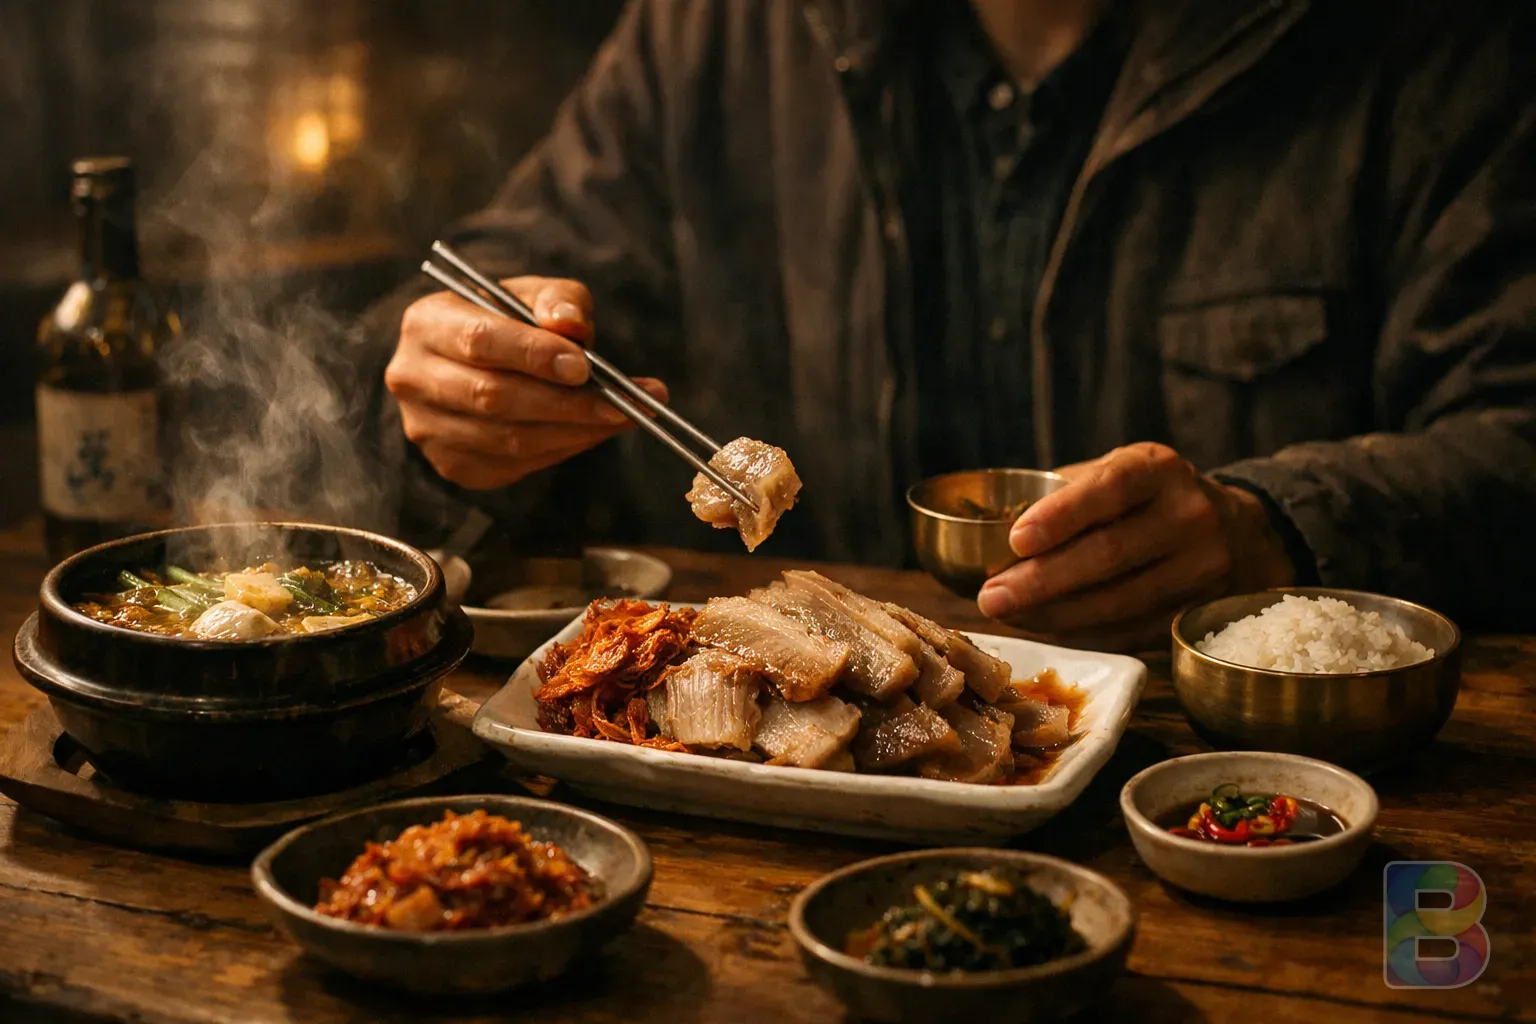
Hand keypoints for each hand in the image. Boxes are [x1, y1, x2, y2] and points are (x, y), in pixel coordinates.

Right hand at [385, 276, 666, 489]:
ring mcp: (426, 428)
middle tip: (623, 403)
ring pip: (507, 439)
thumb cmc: (508, 323)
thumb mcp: (533, 296)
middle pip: (493, 397)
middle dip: (566, 403)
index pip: (479, 340)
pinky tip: (592, 432)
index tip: (584, 367)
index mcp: (426, 323)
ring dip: (574, 432)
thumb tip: (570, 325)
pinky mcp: (450, 464)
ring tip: (623, 417)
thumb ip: (558, 300)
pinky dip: (562, 450)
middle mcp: (413, 378)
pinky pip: (513, 466)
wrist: (473, 365)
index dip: (534, 355)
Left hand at [975, 443, 1295, 651]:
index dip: (1061, 516)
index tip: (1015, 540)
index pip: (1109, 489)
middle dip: (1041, 580)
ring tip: (1009, 616)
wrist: (1241, 533)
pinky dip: (1083, 634)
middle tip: (991, 597)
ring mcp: (1201, 568)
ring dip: (1054, 615)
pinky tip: (1046, 630)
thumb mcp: (1121, 471)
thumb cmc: (1152, 498)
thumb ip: (1066, 491)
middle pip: (1108, 554)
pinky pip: (1130, 631)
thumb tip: (990, 526)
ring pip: (1118, 602)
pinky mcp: (1199, 612)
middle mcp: (1189, 515)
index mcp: (1159, 470)